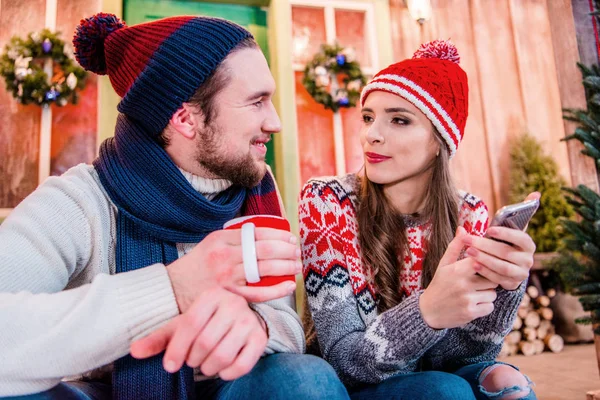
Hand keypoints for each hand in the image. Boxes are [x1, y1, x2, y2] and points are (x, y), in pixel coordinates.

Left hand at [131, 287, 267, 380]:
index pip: (190, 324)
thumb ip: (158, 338)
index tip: (169, 366)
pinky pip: (242, 365)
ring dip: (209, 368)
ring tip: (206, 363)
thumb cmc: (206, 323)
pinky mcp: (260, 339)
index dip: (176, 349)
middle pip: (205, 342)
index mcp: (212, 295)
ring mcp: (249, 321)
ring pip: (222, 356)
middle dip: (193, 359)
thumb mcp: (182, 326)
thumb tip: (134, 351)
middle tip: (193, 360)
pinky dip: (228, 373)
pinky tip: (222, 368)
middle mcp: (233, 304)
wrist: (240, 320)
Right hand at [167, 227, 300, 311]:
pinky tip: (290, 285)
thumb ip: (235, 239)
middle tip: (298, 251)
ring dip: (286, 266)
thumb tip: (266, 235)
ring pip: (265, 269)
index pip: (257, 232)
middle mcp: (225, 256)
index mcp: (221, 239)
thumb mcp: (211, 243)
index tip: (290, 238)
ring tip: (297, 265)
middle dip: (287, 249)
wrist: (172, 289)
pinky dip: (278, 289)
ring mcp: (228, 277)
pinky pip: (260, 293)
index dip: (278, 234)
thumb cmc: (196, 266)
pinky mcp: (230, 296)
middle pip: (265, 249)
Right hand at [420, 227, 498, 328]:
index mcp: (457, 270)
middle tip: (479, 281)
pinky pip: (490, 306)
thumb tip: (463, 229)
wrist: (429, 311)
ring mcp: (467, 299)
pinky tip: (475, 303)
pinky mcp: (471, 313)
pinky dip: (485, 306)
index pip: (483, 260)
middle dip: (488, 280)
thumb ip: (455, 247)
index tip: (483, 265)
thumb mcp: (444, 264)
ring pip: (493, 293)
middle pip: (492, 278)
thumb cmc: (439, 284)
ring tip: (475, 293)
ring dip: (487, 294)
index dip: (486, 262)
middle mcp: (463, 284)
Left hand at [463, 193, 538, 290]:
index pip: (521, 238)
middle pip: (506, 252)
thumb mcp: (511, 229)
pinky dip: (485, 271)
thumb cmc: (505, 243)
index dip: (506, 234)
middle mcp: (528, 260)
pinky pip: (498, 279)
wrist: (508, 268)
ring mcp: (521, 273)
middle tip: (468, 240)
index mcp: (528, 245)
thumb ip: (521, 212)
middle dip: (485, 246)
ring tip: (468, 251)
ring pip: (502, 267)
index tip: (489, 229)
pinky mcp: (512, 284)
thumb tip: (536, 193)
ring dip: (484, 258)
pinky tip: (473, 264)